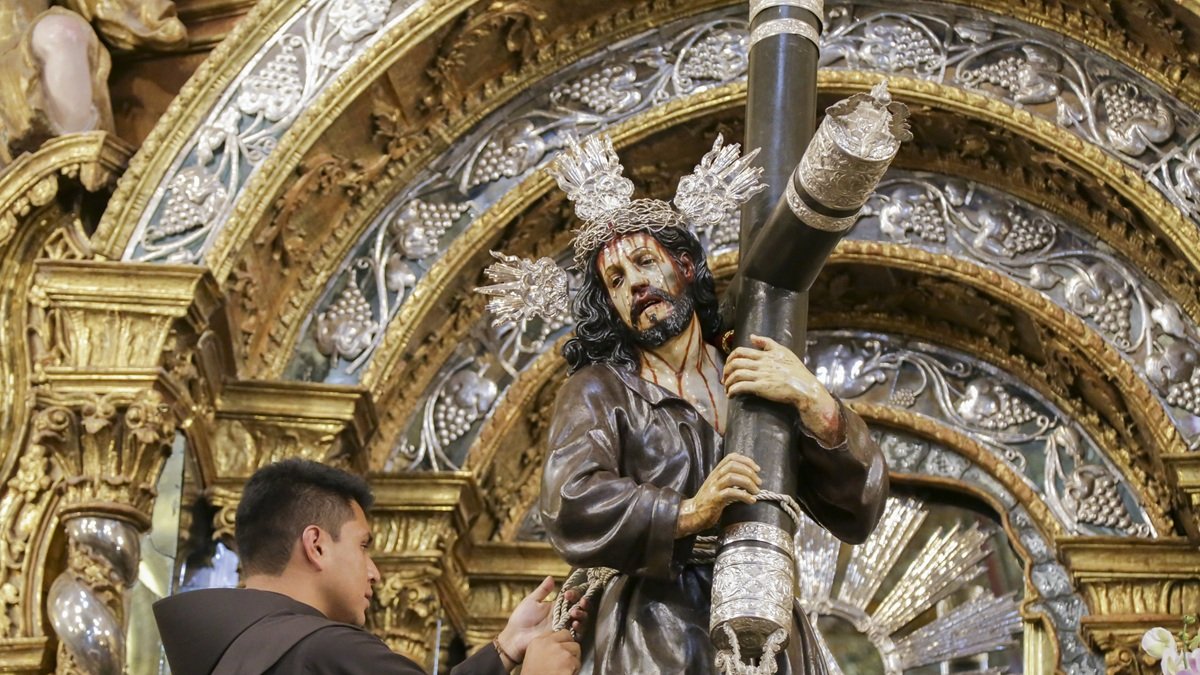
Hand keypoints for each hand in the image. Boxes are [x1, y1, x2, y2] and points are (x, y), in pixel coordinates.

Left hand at [496, 577, 588, 667]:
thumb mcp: (532, 601)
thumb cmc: (521, 619)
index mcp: (556, 606)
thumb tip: (551, 577)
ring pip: (581, 620)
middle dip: (583, 604)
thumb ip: (543, 590)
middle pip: (580, 608)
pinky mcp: (563, 638)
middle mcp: (562, 616)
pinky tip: (574, 624)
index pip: (571, 597)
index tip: (567, 594)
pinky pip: (577, 634)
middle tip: (580, 602)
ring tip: (574, 613)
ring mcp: (564, 627)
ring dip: (582, 615)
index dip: (573, 594)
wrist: (515, 637)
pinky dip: (579, 628)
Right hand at [521, 630, 581, 674]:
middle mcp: (549, 643)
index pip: (557, 632)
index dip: (561, 640)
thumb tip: (556, 643)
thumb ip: (545, 646)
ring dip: (573, 658)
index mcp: (538, 641)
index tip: (561, 647)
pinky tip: (565, 673)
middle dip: (569, 646)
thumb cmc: (533, 674)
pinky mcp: (569, 661)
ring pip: (576, 648)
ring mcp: (560, 651)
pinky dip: (574, 669)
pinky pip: (578, 662)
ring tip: (564, 667)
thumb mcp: (532, 656)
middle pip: (568, 636)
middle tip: (564, 658)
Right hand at [676, 454, 760, 536]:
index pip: (731, 457)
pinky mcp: (714, 499)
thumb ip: (729, 479)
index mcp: (716, 472)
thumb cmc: (708, 501)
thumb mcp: (718, 486)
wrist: (693, 514)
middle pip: (733, 466)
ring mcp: (713, 487)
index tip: (757, 469)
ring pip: (732, 477)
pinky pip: (730, 493)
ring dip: (748, 483)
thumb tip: (749, 477)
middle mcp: (714, 477)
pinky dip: (744, 495)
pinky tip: (751, 500)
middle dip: (749, 472)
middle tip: (759, 482)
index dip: (746, 460)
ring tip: (756, 491)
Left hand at [723, 334, 842, 446]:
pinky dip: (733, 390)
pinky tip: (731, 395)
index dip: (730, 358)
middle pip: (735, 363)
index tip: (728, 365)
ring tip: (727, 388)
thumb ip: (767, 342)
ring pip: (736, 375)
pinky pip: (741, 387)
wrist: (804, 387)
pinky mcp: (761, 387)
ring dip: (728, 382)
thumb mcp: (783, 351)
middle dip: (726, 371)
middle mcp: (761, 364)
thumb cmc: (796, 371)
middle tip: (725, 378)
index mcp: (765, 355)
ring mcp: (760, 376)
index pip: (740, 351)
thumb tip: (752, 336)